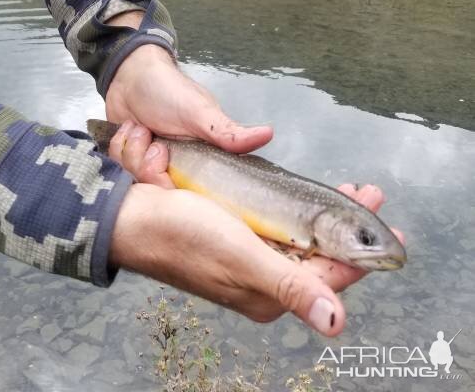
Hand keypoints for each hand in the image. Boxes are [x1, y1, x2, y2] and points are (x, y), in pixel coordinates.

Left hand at [104, 37, 272, 187]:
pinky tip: (127, 129)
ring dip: (131, 149)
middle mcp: (175, 169)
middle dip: (146, 162)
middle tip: (149, 135)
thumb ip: (228, 131)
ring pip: (135, 179)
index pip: (187, 196)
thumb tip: (269, 134)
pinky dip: (118, 147)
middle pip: (156, 190)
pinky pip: (118, 169)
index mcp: (199, 163)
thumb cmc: (169, 88)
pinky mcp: (129, 161)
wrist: (130, 73)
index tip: (164, 157)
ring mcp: (150, 165)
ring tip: (138, 127)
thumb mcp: (199, 111)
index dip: (170, 183)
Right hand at [109, 179, 403, 336]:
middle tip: (370, 196)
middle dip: (347, 228)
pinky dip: (296, 212)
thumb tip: (336, 323)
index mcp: (269, 295)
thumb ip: (289, 285)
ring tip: (348, 193)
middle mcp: (263, 281)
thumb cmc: (180, 235)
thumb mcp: (241, 256)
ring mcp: (249, 258)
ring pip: (300, 239)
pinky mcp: (235, 237)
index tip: (385, 220)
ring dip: (324, 217)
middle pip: (319, 256)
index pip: (331, 276)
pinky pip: (277, 228)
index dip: (360, 251)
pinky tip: (304, 198)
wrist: (131, 216)